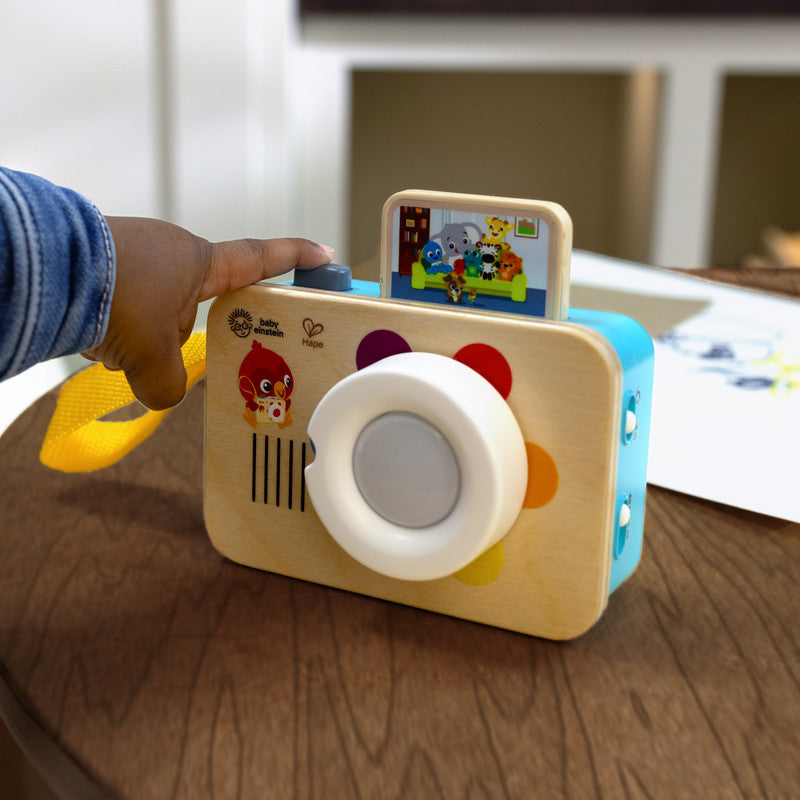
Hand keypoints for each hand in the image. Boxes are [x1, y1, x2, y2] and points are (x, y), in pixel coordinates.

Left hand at [82, 217, 332, 409]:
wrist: (44, 271)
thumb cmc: (112, 296)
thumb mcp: (152, 358)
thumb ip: (170, 385)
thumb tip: (164, 394)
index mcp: (201, 261)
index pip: (260, 258)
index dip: (296, 258)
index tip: (324, 254)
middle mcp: (172, 253)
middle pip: (198, 305)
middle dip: (182, 335)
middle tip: (168, 353)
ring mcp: (137, 256)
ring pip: (156, 313)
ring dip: (143, 339)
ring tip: (121, 350)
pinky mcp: (105, 265)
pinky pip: (124, 308)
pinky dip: (116, 331)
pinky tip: (99, 339)